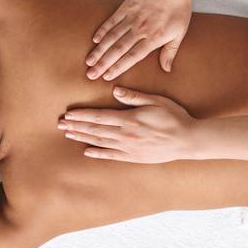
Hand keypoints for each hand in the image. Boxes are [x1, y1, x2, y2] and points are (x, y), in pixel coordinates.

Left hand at [59, 86, 202, 162]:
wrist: (187, 140)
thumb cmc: (174, 117)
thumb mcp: (156, 101)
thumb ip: (134, 97)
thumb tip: (115, 91)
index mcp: (130, 119)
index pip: (99, 117)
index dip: (82, 116)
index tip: (68, 114)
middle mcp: (126, 135)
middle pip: (95, 130)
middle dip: (76, 126)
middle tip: (60, 124)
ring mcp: (129, 148)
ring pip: (100, 142)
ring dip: (82, 137)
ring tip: (67, 134)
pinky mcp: (133, 157)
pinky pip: (111, 155)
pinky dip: (98, 153)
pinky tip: (86, 151)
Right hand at [85, 0, 193, 80]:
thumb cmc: (179, 8)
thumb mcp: (180, 33)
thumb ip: (170, 52)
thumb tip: (166, 70)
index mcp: (154, 38)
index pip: (132, 57)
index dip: (118, 68)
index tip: (107, 77)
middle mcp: (140, 29)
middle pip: (118, 50)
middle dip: (103, 64)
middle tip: (91, 75)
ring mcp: (132, 17)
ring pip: (111, 37)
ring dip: (99, 50)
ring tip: (89, 61)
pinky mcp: (127, 6)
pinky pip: (112, 21)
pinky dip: (102, 30)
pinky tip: (94, 40)